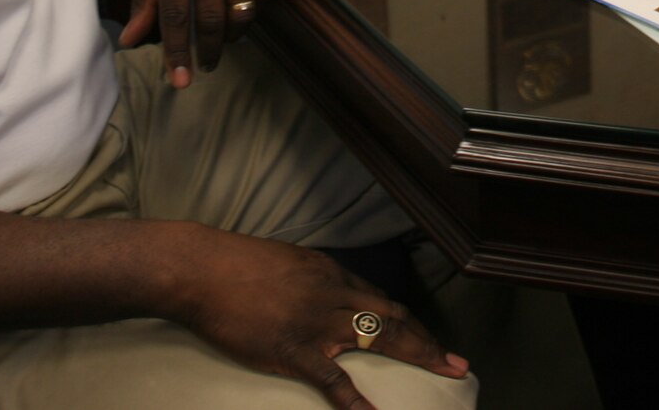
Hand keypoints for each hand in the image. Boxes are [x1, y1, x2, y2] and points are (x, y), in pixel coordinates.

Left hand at [120, 0, 275, 83]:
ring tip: (223, 38)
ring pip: (242, 9)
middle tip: (205, 65)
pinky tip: (244, 5)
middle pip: (211, 18)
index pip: (174, 16)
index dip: (176, 52)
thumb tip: (129, 40)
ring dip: (233, 33)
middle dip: (208, 51)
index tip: (179, 81)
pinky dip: (256, 6)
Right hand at [172, 230, 469, 409]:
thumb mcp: (284, 262)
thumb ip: (309, 280)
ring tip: (443, 374)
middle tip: (457, 363)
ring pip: (378, 337)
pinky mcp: (293, 348)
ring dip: (416, 356)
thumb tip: (322, 297)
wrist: (200, 269)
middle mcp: (333, 293)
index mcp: (329, 274)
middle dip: (427, 341)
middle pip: (392, 317)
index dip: (409, 321)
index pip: (380, 299)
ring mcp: (316, 321)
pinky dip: (356, 401)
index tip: (430, 338)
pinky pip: (333, 378)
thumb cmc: (233, 265)